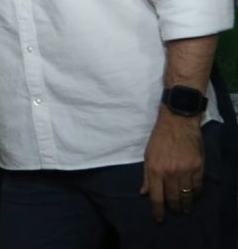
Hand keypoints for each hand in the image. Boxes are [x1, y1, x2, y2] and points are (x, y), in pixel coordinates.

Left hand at [140, 108, 203, 222]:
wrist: (177, 122)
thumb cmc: (159, 138)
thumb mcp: (147, 155)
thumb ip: (146, 176)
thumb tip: (143, 193)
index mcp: (155, 170)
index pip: (156, 197)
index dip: (158, 211)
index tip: (159, 219)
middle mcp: (170, 172)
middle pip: (173, 199)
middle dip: (173, 209)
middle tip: (174, 212)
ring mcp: (186, 170)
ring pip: (187, 195)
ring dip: (185, 205)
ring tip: (184, 209)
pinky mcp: (198, 166)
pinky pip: (198, 186)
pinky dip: (195, 193)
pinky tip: (193, 196)